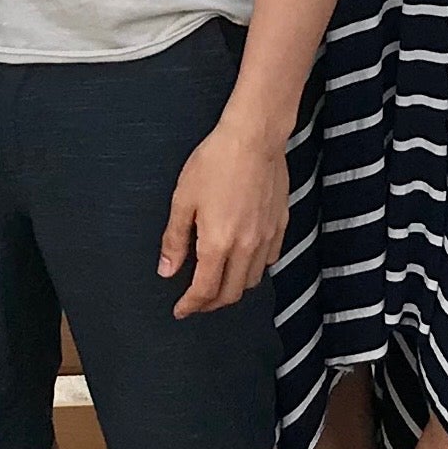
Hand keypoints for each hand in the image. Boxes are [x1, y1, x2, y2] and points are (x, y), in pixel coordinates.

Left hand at [160, 110, 289, 317]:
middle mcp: (245, 247)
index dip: (190, 305)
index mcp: (218, 243)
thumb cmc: (215, 162)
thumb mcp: (183, 199)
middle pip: (230, 293)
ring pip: (251, 280)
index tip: (180, 310)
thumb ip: (175, 240)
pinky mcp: (280, 225)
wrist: (253, 138)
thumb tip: (167, 271)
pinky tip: (244, 258)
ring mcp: (266, 237)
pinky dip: (254, 268)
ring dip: (233, 288)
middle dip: (210, 303)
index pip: (204, 290)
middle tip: (196, 301)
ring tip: (218, 281)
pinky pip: (269, 260)